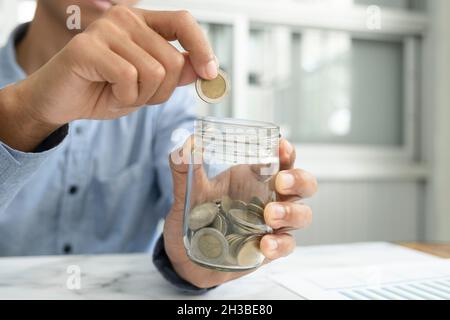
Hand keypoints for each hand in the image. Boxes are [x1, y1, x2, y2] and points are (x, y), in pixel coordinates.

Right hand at [1, 6, 215, 150]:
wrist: (62, 102)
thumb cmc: (103, 90)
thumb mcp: (148, 86)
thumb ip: (175, 73)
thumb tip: (202, 67)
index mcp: (143, 23)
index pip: (183, 22)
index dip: (202, 47)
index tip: (210, 73)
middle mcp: (126, 18)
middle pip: (173, 60)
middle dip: (162, 91)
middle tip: (137, 94)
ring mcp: (106, 29)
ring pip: (155, 72)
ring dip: (142, 96)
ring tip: (119, 92)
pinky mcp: (88, 47)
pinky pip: (129, 78)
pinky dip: (125, 97)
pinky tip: (107, 92)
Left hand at [163, 138, 317, 287]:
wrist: (187, 257)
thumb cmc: (194, 218)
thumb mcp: (187, 192)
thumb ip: (185, 169)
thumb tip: (187, 144)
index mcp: (255, 178)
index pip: (281, 160)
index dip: (287, 152)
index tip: (281, 146)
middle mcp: (270, 198)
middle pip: (303, 185)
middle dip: (298, 180)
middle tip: (281, 181)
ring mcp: (273, 225)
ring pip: (302, 215)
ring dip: (291, 212)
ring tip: (270, 215)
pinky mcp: (270, 249)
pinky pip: (286, 245)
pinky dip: (280, 244)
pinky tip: (265, 244)